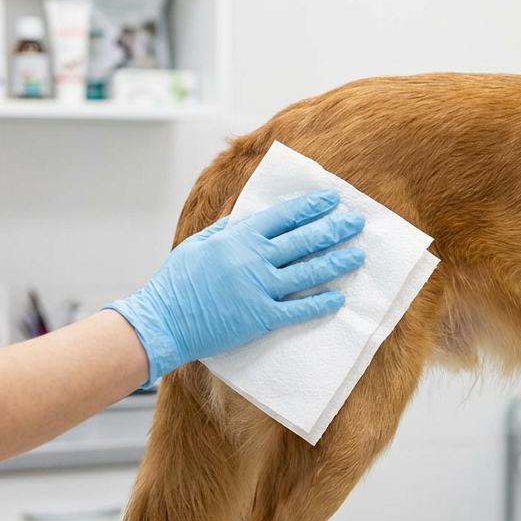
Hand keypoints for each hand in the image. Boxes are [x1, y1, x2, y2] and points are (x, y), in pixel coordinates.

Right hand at [107, 190, 364, 383]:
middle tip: (357, 223)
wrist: (162, 321)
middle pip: (303, 240)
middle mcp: (253, 259)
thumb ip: (227, 229)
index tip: (332, 200)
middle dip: (334, 229)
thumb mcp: (199, 244)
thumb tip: (247, 216)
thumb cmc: (177, 283)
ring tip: (358, 256)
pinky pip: (297, 309)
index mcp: (238, 237)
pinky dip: (319, 303)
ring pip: (307, 272)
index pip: (283, 216)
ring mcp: (258, 288)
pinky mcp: (260, 317)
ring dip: (336, 262)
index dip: (310, 207)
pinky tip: (338, 298)